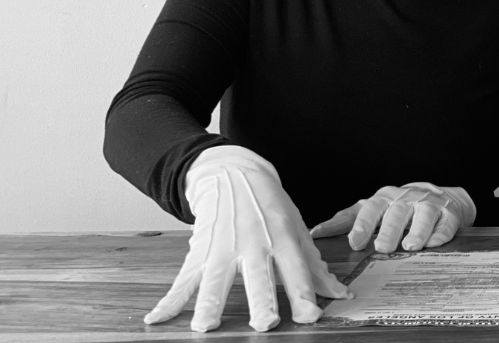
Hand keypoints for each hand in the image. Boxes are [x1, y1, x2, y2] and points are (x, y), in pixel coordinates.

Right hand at [144, 146, 349, 332]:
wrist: (234, 172)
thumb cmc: (271, 205)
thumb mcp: (298, 229)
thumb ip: (316, 267)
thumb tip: (342, 295)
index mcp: (283, 238)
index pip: (296, 269)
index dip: (304, 293)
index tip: (311, 316)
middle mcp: (254, 243)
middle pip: (259, 276)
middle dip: (262, 301)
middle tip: (266, 323)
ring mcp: (224, 247)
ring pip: (216, 279)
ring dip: (210, 304)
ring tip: (205, 327)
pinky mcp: (200, 250)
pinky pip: (184, 278)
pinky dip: (169, 300)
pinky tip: (156, 318)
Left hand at [309, 183, 475, 252]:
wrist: (441, 197)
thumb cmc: (399, 207)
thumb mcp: (372, 209)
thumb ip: (346, 220)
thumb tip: (316, 231)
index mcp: (385, 198)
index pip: (372, 208)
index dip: (363, 225)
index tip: (356, 243)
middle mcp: (407, 199)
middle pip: (397, 212)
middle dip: (390, 230)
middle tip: (382, 248)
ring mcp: (429, 204)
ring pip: (424, 215)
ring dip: (417, 230)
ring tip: (410, 246)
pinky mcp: (449, 214)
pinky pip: (446, 223)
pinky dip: (440, 233)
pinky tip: (435, 243)